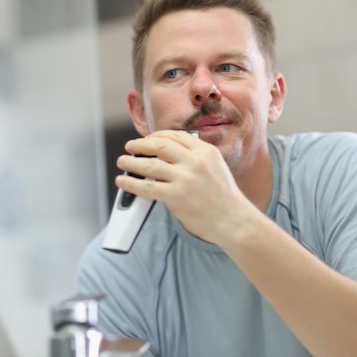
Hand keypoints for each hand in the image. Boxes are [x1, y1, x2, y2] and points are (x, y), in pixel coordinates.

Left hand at [115, 129, 249, 244]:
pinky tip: (122, 181)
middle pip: (160, 145)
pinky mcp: (176, 196)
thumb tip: (167, 156)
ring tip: (122, 162)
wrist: (234, 220)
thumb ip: (195, 158)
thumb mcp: (215, 167)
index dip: (157, 135)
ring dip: (131, 162)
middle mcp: (195, 161)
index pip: (176, 136)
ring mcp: (185, 178)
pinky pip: (147, 186)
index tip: (148, 139)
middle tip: (130, 146)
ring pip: (150, 164)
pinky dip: (130, 183)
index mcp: (206, 151)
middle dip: (141, 144)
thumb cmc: (224, 197)